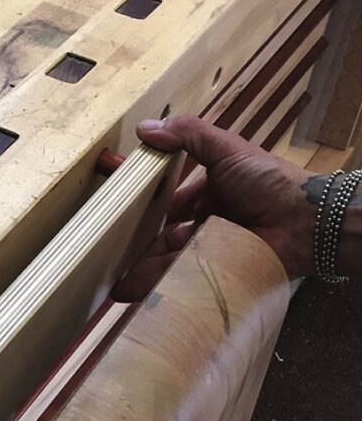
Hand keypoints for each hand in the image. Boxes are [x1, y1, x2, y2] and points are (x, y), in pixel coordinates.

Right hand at [113, 115, 316, 300]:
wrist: (307, 221)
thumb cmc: (268, 181)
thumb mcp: (227, 149)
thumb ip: (188, 135)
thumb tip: (144, 128)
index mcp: (210, 194)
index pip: (172, 206)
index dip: (150, 212)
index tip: (122, 219)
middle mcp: (209, 224)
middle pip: (166, 238)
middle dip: (140, 250)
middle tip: (113, 259)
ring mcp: (213, 251)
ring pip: (170, 262)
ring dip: (143, 273)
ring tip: (117, 286)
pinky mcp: (218, 274)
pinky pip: (184, 281)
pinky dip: (160, 286)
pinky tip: (135, 292)